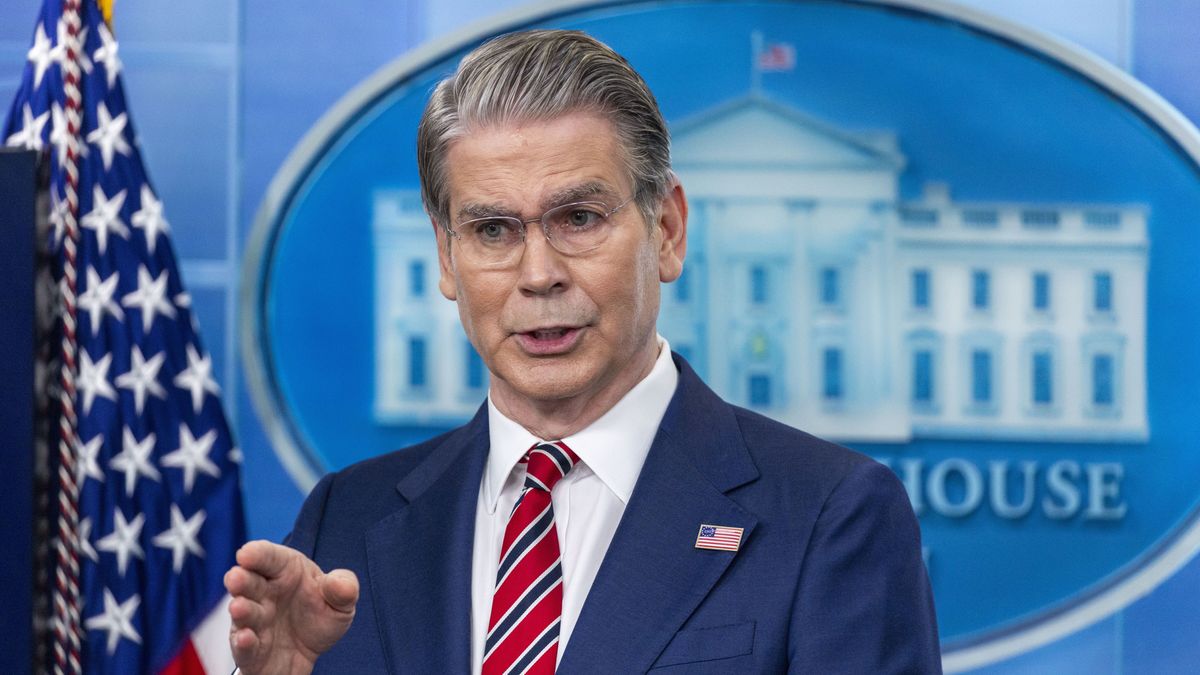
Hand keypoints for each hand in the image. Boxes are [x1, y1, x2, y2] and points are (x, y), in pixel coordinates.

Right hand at [224, 540, 358, 674]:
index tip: (247, 553)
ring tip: (239, 607)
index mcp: (284, 571)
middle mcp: (263, 593)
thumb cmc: (318, 617)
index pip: (269, 557)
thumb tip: (340, 583)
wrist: (307, 655)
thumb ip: (344, 589)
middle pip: (248, 581)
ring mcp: (254, 621)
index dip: (257, 553)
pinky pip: (244, 647)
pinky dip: (243, 643)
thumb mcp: (340, 603)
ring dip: (240, 610)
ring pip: (242, 613)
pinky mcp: (249, 650)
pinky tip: (246, 637)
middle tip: (236, 577)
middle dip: (240, 578)